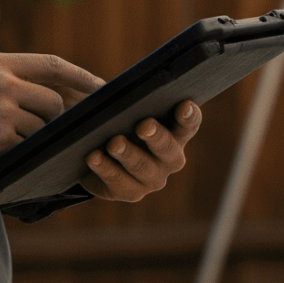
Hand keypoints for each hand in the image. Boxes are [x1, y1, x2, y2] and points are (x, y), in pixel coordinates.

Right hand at [0, 53, 99, 180]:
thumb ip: (3, 80)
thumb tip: (46, 95)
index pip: (52, 64)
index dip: (82, 77)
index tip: (102, 87)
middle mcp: (2, 82)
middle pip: (54, 101)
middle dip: (58, 120)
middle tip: (59, 133)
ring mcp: (1, 109)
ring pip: (42, 127)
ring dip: (36, 140)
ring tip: (14, 146)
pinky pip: (28, 147)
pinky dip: (25, 155)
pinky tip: (13, 159)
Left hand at [84, 101, 202, 201]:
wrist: (95, 152)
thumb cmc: (115, 121)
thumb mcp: (121, 107)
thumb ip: (123, 98)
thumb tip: (106, 90)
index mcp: (175, 132)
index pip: (189, 123)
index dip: (189, 115)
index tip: (183, 105)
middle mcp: (170, 159)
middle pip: (169, 149)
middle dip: (157, 136)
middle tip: (143, 125)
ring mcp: (152, 179)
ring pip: (143, 168)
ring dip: (128, 154)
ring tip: (113, 143)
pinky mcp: (130, 192)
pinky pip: (119, 183)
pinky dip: (106, 169)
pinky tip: (93, 157)